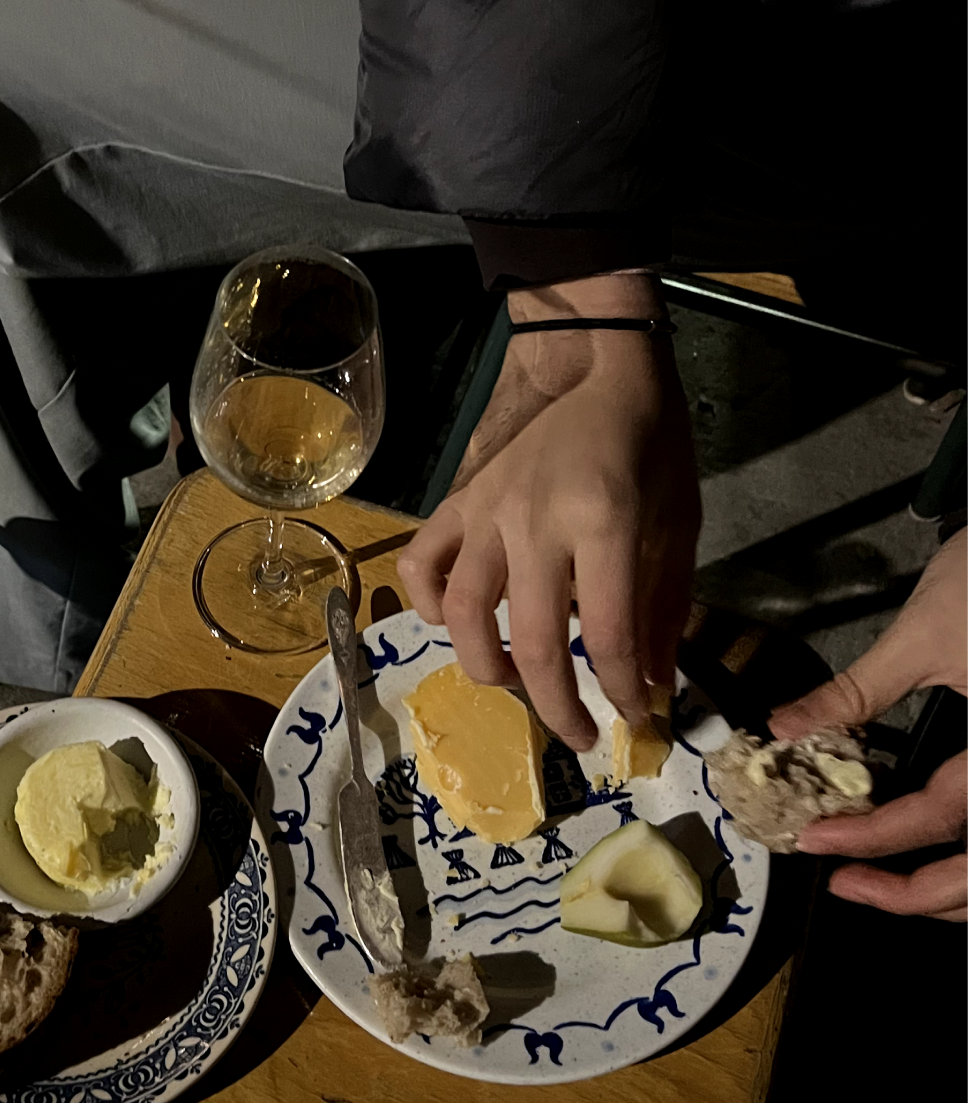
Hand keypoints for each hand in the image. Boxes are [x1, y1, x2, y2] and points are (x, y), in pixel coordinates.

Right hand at [399, 274, 701, 749]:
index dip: (621, 689)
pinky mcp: (457, 504)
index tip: (637, 718)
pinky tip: (458, 625)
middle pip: (530, 641)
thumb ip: (663, 605)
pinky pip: (424, 566)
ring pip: (461, 615)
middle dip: (556, 706)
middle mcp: (534, 522)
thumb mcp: (679, 521)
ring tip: (519, 686)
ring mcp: (486, 513)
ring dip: (488, 668)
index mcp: (602, 522)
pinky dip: (428, 607)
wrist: (594, 366)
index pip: (605, 632)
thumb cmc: (648, 442)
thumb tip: (650, 683)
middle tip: (580, 736)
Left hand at [767, 528, 967, 918]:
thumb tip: (785, 727)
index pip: (940, 817)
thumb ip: (857, 693)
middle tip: (846, 883)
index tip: (814, 840)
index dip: (872, 836)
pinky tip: (928, 838)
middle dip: (915, 895)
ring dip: (949, 888)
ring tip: (882, 879)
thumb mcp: (924, 635)